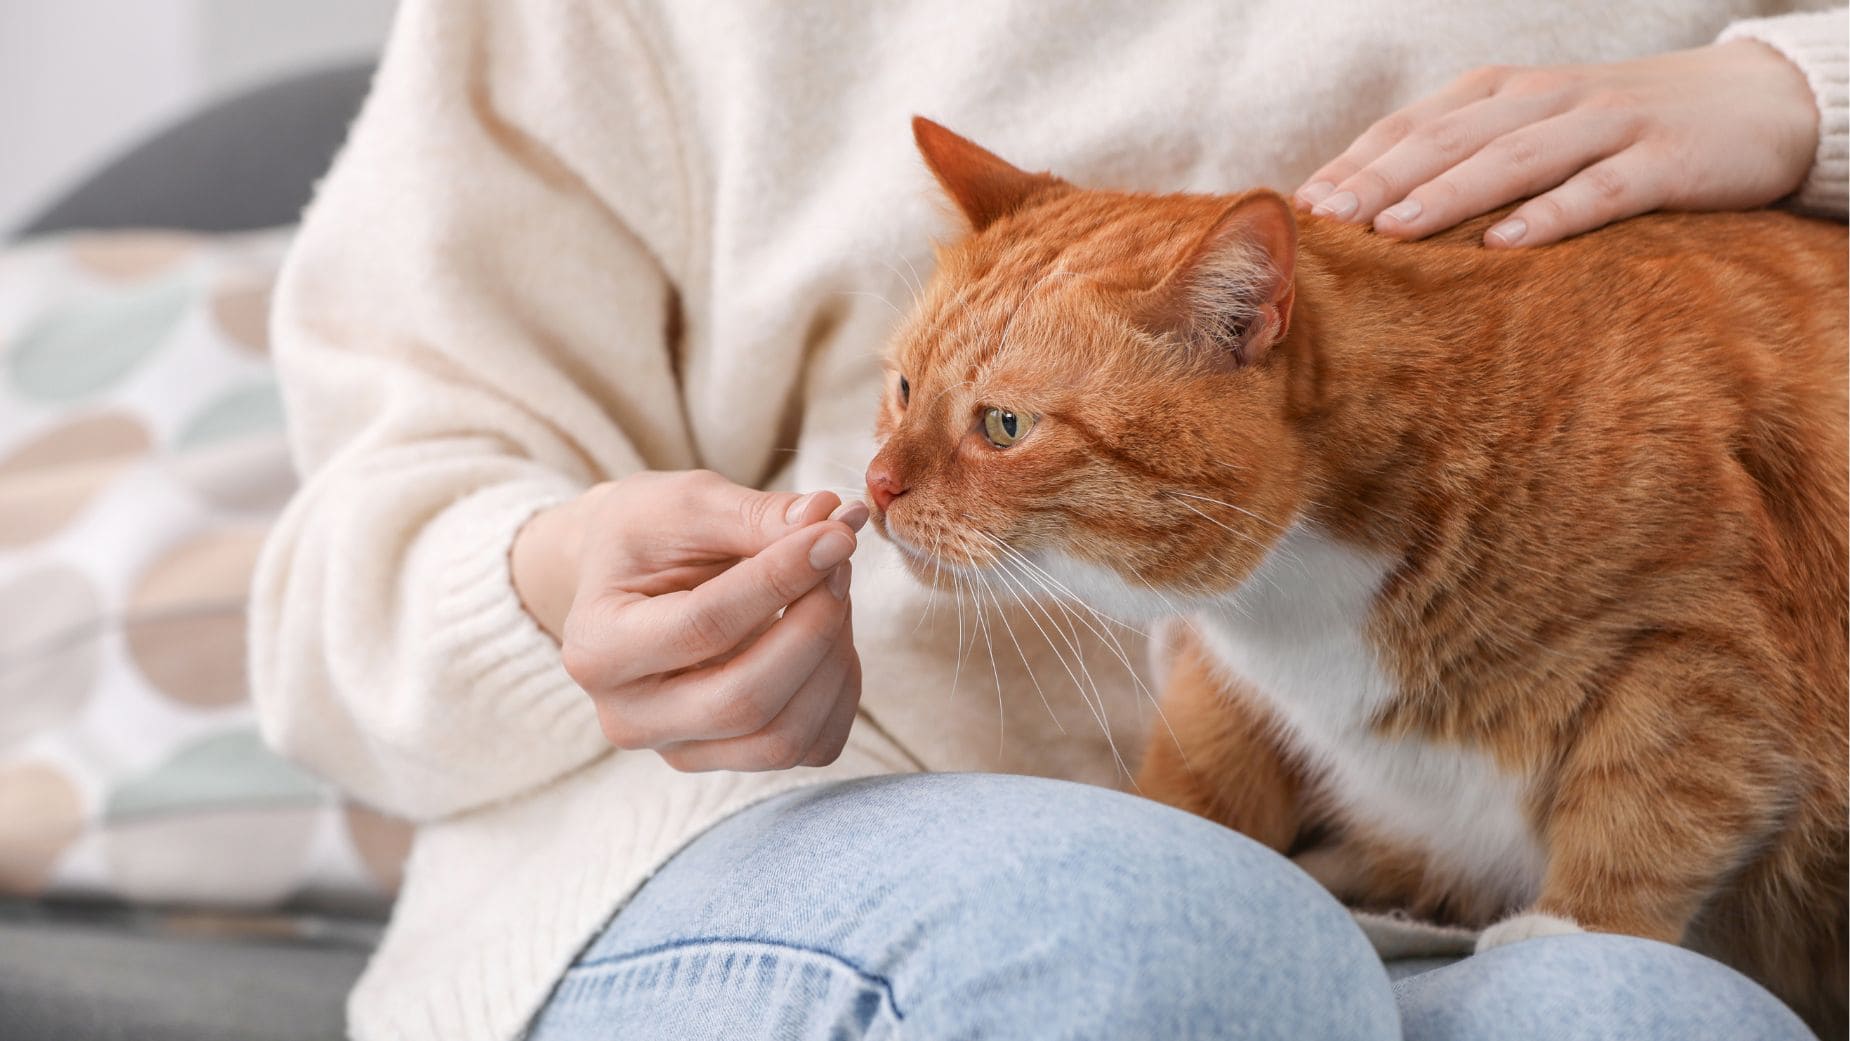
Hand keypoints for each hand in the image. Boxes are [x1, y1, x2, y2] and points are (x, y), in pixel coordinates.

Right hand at [512, 470, 866, 771]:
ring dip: (834, 658)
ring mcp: (680, 750)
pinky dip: (841, 687)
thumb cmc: (649, 537)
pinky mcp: (731, 761)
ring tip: (834, 590)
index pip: (704, 626)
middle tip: (840, 562)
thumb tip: (835, 519)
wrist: (626, 581)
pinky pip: (814, 745)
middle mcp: (630, 717)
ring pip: (785, 737)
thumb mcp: (686, 505)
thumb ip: (756, 516)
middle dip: (813, 627)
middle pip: (746, 701)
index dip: (781, 579)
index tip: (835, 535)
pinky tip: (831, 633)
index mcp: (597, 648)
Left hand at [1294, 40, 1819, 247]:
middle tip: (1325, 223)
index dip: (1355, 163)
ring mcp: (1604, 125)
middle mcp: (1543, 98)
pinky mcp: (1663, 160)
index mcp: (1499, 92)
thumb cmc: (1616, 133)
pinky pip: (1599, 189)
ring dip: (1448, 194)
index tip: (1302, 207)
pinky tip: (1506, 245)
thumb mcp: (1533, 132)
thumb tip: (1370, 220)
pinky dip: (1551, 215)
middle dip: (1379, 179)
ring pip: (1512, 157)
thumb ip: (1464, 159)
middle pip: (1447, 139)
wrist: (1753, 105)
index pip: (1411, 126)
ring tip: (1392, 232)